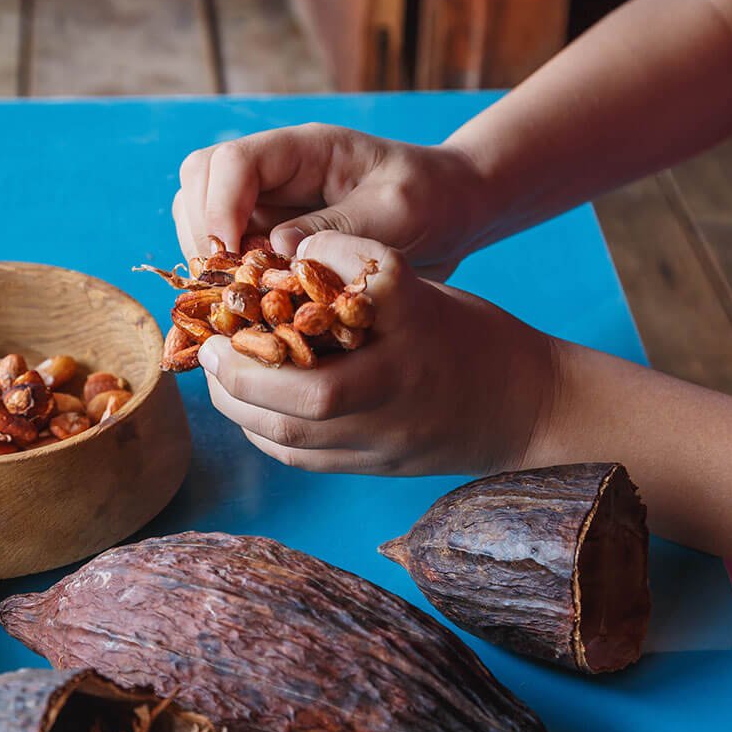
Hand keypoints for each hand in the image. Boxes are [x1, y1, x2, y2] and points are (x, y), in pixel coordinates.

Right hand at [173, 123, 492, 280]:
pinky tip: (250, 310)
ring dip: (209, 258)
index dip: (218, 206)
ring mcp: (270, 205)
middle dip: (202, 232)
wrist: (454, 214)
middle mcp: (277, 173)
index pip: (233, 161)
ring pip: (202, 217)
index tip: (229, 254)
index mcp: (305, 150)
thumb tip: (278, 249)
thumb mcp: (398, 211)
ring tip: (239, 299)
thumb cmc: (433, 199)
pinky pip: (229, 253)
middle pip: (201, 182)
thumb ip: (341, 226)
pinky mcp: (273, 239)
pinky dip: (227, 280)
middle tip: (228, 284)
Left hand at [196, 232, 558, 476]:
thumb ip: (356, 277)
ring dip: (240, 405)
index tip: (247, 286)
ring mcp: (392, 435)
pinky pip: (303, 458)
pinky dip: (261, 430)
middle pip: (312, 395)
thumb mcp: (424, 289)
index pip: (353, 293)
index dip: (295, 285)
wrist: (525, 408)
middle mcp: (404, 382)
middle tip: (207, 348)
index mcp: (419, 320)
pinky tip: (248, 405)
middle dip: (241, 373)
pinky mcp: (379, 467)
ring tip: (218, 373)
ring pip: (297, 436)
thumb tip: (279, 264)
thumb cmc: (465, 336)